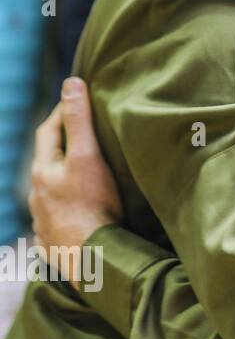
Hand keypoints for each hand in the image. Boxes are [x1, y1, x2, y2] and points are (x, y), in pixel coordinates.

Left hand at [29, 78, 122, 286]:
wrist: (91, 255)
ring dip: (64, 178)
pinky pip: (56, 217)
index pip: (48, 131)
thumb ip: (79, 121)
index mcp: (43, 170)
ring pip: (50, 190)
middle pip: (47, 161)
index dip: (63, 113)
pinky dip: (67, 207)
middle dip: (62, 145)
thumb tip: (71, 83)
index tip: (81, 101)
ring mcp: (43, 218)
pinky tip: (80, 212)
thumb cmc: (92, 203)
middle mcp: (37, 193)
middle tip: (84, 134)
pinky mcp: (53, 239)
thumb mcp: (87, 156)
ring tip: (85, 173)